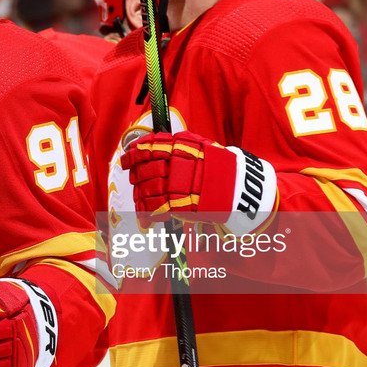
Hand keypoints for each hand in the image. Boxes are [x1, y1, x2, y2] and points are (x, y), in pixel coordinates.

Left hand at [120, 130, 277, 233]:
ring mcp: (178, 185)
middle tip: (136, 181)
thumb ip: (175, 146)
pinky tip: (145, 220)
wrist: (239, 188)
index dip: (133, 154)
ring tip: (140, 202)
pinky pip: (156, 209)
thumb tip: (146, 146)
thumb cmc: (218, 168)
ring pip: (147, 190)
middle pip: (144, 170)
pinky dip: (147, 215)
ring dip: (140, 197)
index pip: (148, 148)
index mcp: (180, 148)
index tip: (126, 158)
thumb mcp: (200, 148)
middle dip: (137, 177)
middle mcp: (177, 164)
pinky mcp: (181, 205)